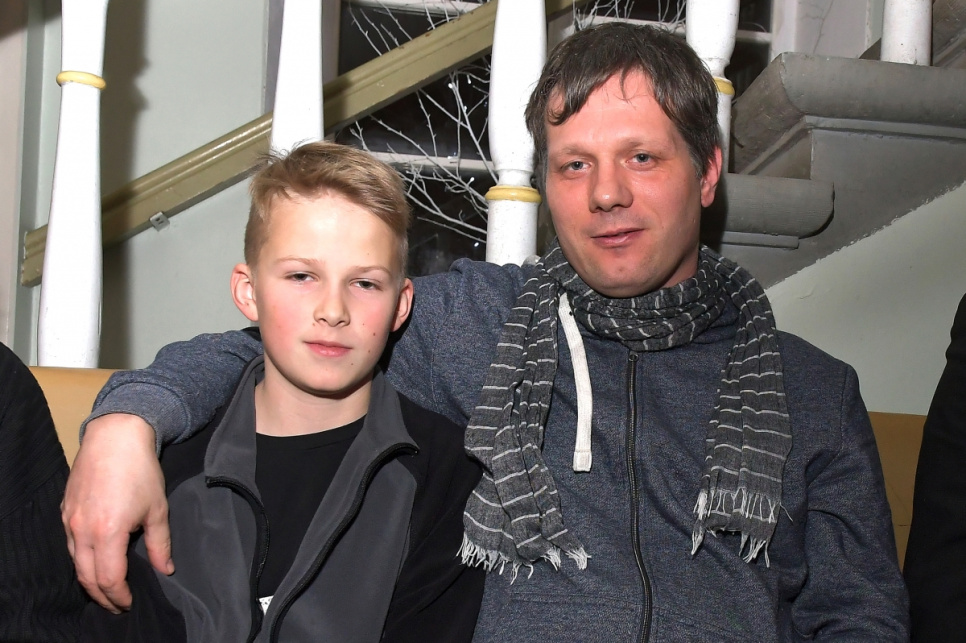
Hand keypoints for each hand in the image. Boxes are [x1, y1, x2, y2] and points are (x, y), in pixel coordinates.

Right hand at [61, 414, 172, 611]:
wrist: (115, 437)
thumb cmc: (140, 471)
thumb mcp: (158, 509)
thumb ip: (160, 544)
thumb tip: (166, 570)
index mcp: (107, 532)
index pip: (109, 579)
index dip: (120, 596)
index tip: (131, 602)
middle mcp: (82, 530)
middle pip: (86, 578)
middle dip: (102, 597)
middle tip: (118, 605)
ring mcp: (70, 521)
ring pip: (75, 562)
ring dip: (90, 580)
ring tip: (107, 588)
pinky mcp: (65, 511)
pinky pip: (70, 544)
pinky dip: (82, 559)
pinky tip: (96, 560)